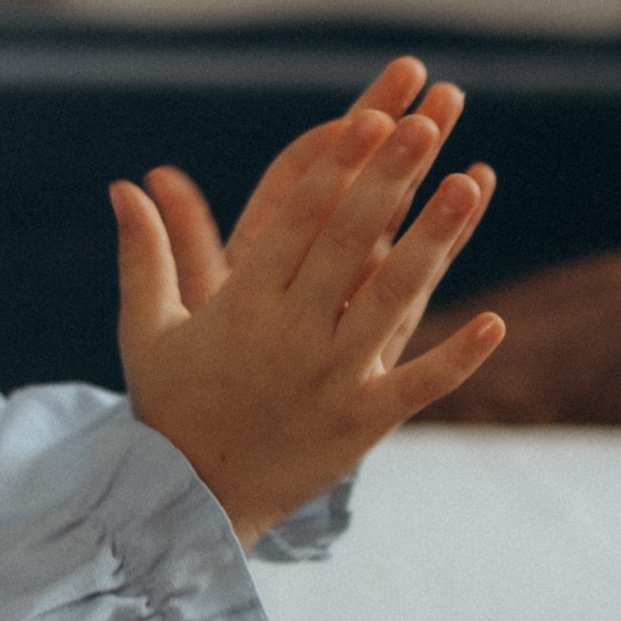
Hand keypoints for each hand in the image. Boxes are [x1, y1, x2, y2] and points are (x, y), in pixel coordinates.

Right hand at [110, 55, 502, 545]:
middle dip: (389, 179)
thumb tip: (125, 186)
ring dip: (433, 240)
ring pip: (391, 299)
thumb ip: (145, 254)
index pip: (297, 220)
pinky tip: (495, 322)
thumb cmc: (169, 407)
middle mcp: (290, 335)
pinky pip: (416, 387)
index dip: (336, 167)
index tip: (370, 118)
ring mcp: (330, 380)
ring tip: (470, 184)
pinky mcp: (360, 426)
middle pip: (348, 242)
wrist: (188, 503)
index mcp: (242, 305)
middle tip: (426, 123)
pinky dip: (456, 358)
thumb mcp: (147, 329)